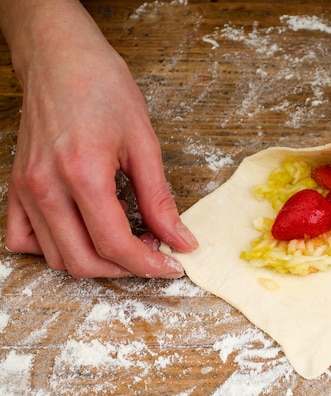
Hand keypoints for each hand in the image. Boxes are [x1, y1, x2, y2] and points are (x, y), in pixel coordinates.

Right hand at [3, 1, 197, 277]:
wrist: (60, 57)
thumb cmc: (102, 87)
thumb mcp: (144, 142)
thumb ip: (159, 199)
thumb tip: (180, 239)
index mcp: (82, 174)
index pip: (115, 244)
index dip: (149, 265)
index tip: (173, 266)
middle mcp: (45, 187)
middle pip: (84, 260)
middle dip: (125, 269)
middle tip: (154, 254)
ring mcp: (25, 189)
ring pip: (55, 257)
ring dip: (95, 261)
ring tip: (126, 241)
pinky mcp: (16, 186)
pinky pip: (23, 239)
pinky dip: (54, 249)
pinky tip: (81, 235)